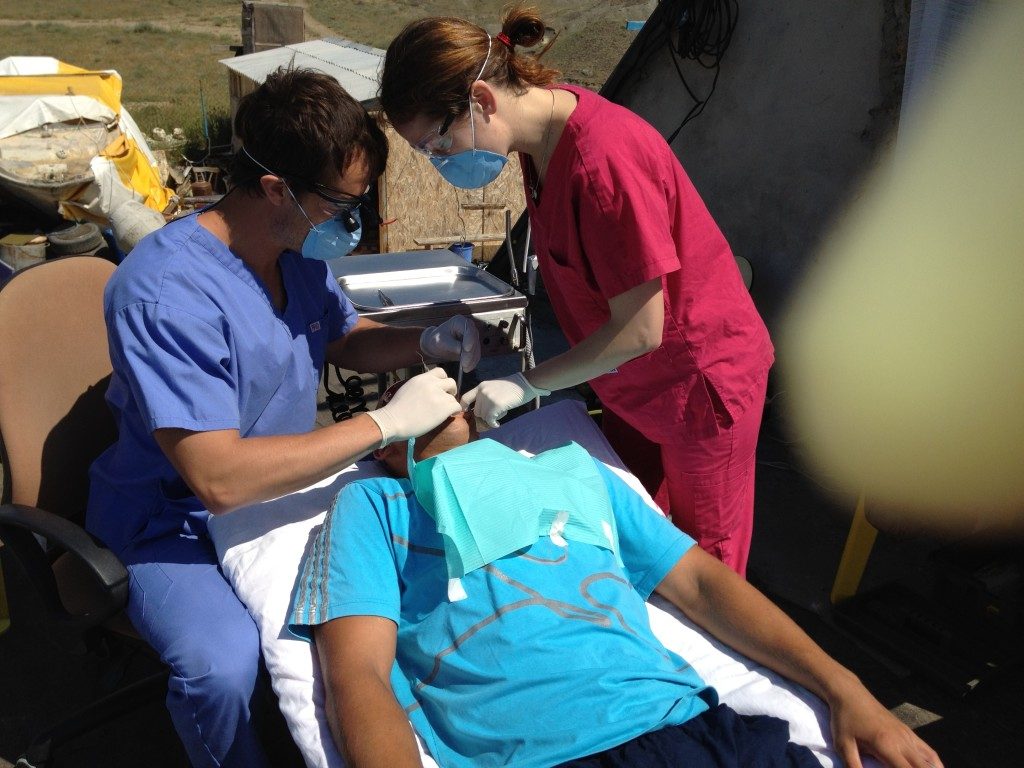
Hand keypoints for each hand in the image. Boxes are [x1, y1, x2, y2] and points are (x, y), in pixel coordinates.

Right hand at [366, 368, 459, 446]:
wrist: (393, 421)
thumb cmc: (396, 409)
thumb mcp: (408, 389)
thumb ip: (420, 386)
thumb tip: (429, 390)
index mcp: (422, 378)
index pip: (440, 371)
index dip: (443, 380)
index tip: (441, 389)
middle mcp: (432, 384)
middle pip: (451, 382)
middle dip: (450, 391)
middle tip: (445, 400)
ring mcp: (439, 396)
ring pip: (453, 397)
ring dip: (450, 404)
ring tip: (443, 411)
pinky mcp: (444, 408)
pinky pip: (457, 407)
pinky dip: (455, 411)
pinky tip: (449, 416)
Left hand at [419, 315, 480, 372]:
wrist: (438, 343)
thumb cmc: (437, 339)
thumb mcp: (440, 340)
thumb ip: (451, 344)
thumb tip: (461, 350)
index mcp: (460, 321)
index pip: (468, 330)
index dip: (469, 340)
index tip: (466, 349)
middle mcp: (469, 327)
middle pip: (474, 340)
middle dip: (470, 354)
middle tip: (465, 364)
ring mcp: (473, 336)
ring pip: (476, 349)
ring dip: (472, 360)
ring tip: (465, 368)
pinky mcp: (474, 345)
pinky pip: (476, 354)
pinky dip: (473, 362)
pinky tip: (468, 368)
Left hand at [460, 372, 549, 426]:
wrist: (525, 384)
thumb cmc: (512, 388)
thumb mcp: (494, 388)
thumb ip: (486, 396)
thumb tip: (480, 413)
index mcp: (481, 386)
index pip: (465, 398)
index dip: (464, 407)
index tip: (466, 413)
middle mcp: (482, 392)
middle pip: (476, 411)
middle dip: (484, 416)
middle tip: (494, 416)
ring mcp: (489, 398)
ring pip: (483, 416)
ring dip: (491, 419)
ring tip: (500, 415)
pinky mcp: (496, 405)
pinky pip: (490, 420)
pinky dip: (493, 424)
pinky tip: (498, 424)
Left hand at [827, 678, 942, 767]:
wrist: (850, 694)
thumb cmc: (845, 719)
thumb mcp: (842, 744)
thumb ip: (852, 765)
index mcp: (887, 745)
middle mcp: (902, 740)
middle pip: (924, 767)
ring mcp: (907, 734)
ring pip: (930, 759)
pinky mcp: (907, 730)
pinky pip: (928, 750)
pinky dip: (934, 763)